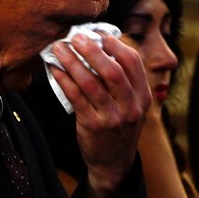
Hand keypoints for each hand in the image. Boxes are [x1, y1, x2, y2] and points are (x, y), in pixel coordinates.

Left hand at [50, 31, 150, 197]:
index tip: (99, 34)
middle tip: (75, 36)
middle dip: (92, 50)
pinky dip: (64, 79)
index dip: (115, 44)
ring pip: (91, 82)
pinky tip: (55, 69)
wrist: (113, 163)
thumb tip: (102, 48)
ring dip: (72, 62)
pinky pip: (75, 97)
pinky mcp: (93, 126)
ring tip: (59, 48)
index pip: (133, 62)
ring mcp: (112, 118)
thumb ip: (125, 83)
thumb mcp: (132, 107)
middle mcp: (131, 107)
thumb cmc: (119, 128)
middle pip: (112, 70)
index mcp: (143, 97)